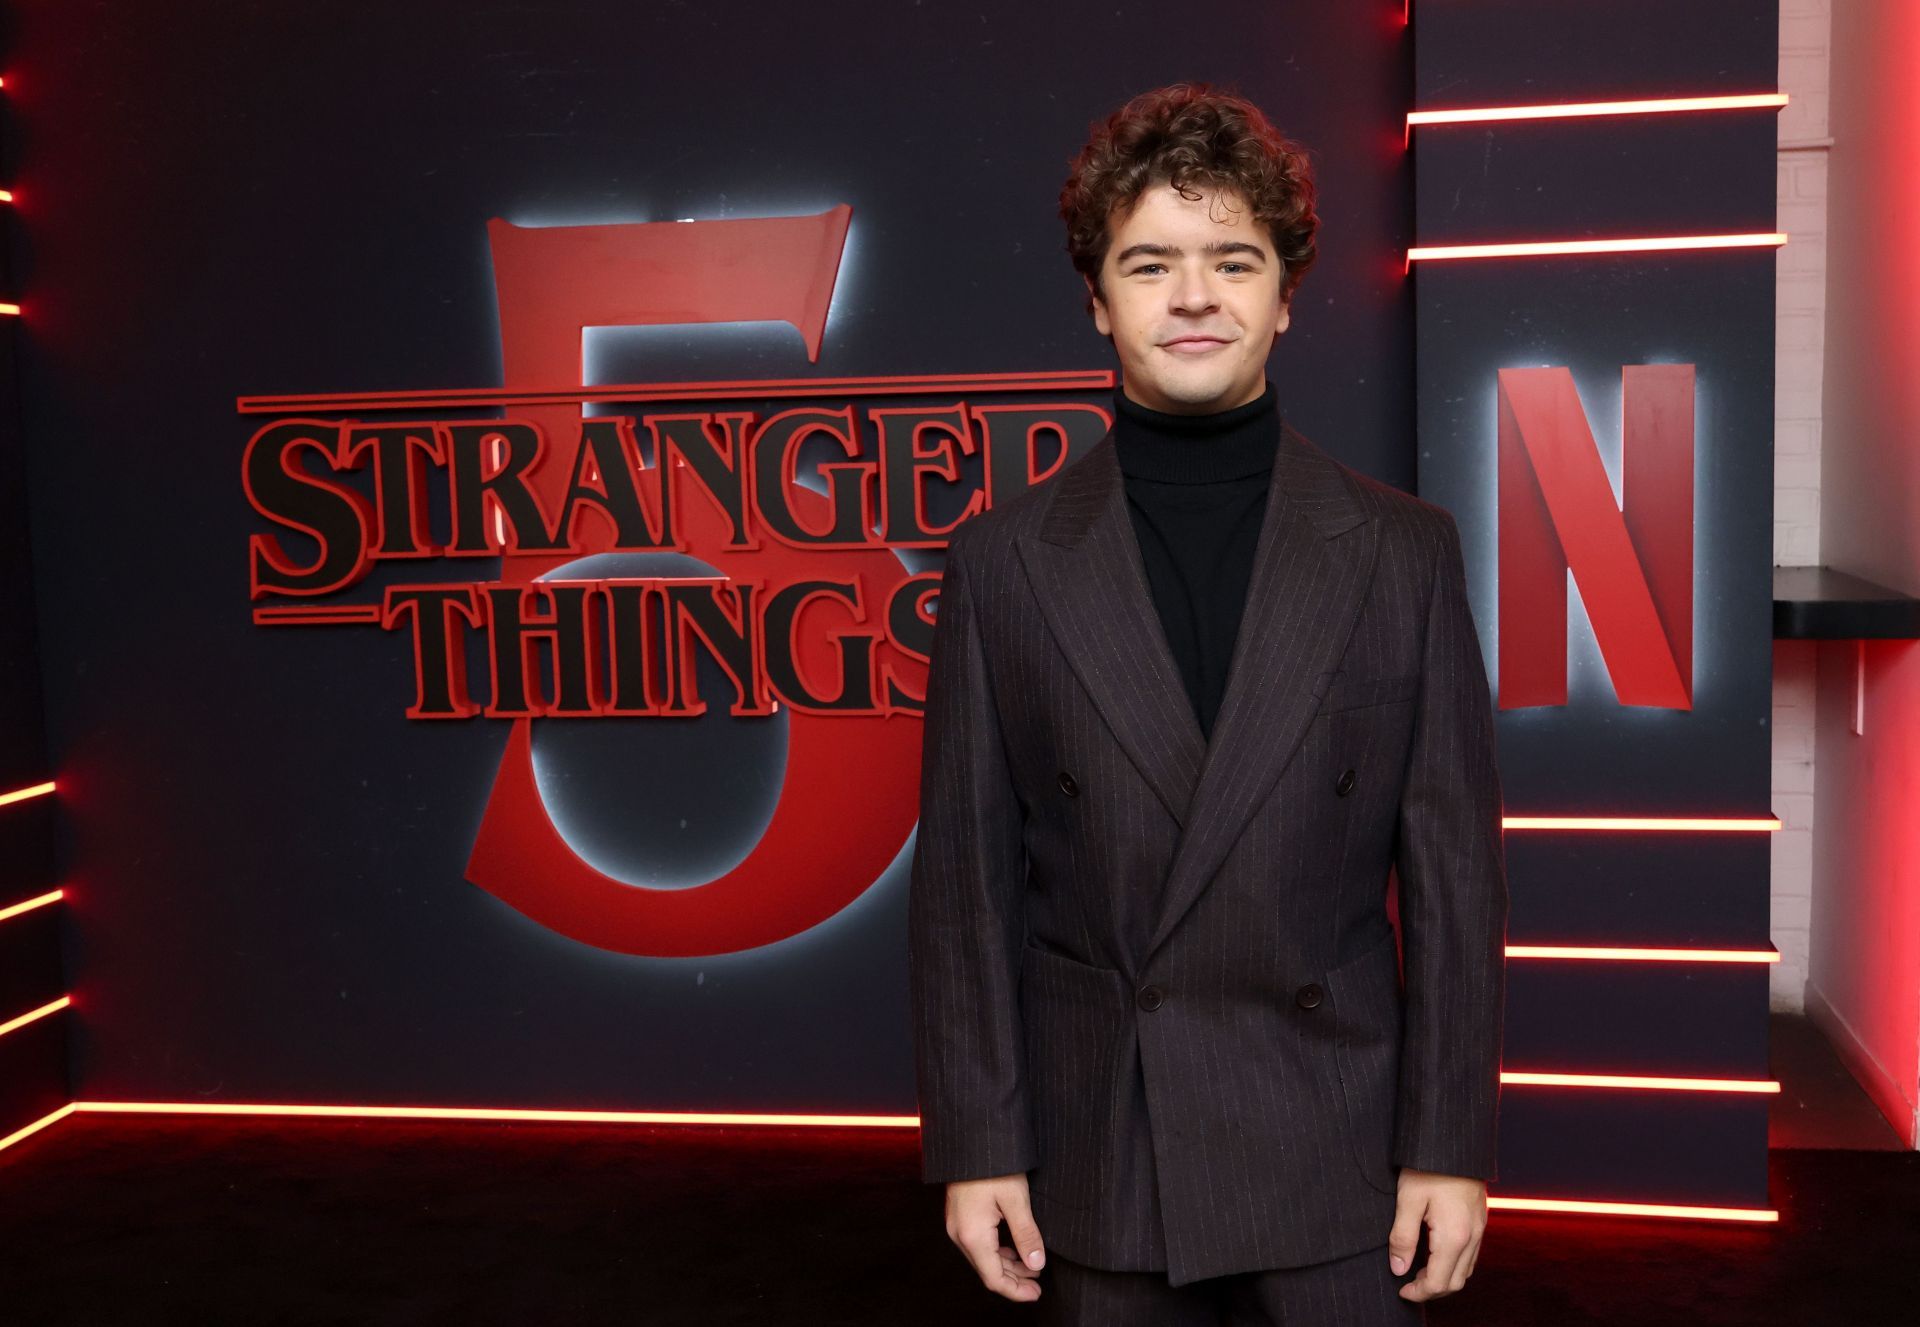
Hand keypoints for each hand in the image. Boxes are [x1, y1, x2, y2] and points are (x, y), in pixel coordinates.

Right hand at [944, 1173, 1046, 1301]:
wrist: (972, 1137)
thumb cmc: (994, 1165)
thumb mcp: (1016, 1200)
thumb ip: (1027, 1235)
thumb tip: (1036, 1264)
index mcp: (972, 1235)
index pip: (994, 1278)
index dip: (1016, 1290)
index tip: (1036, 1294)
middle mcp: (959, 1234)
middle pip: (987, 1270)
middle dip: (1014, 1280)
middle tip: (1039, 1285)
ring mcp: (957, 1225)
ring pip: (983, 1258)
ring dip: (1007, 1266)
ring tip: (1032, 1267)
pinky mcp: (959, 1216)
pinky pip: (978, 1244)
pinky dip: (997, 1252)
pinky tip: (1014, 1249)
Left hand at [1387, 1167, 1486, 1301]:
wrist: (1454, 1140)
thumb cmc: (1427, 1166)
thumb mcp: (1407, 1200)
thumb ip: (1403, 1238)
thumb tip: (1398, 1268)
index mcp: (1454, 1237)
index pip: (1440, 1283)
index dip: (1419, 1293)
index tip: (1401, 1290)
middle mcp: (1472, 1237)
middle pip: (1456, 1282)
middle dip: (1433, 1290)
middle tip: (1408, 1284)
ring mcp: (1480, 1228)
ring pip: (1467, 1269)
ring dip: (1445, 1277)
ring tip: (1420, 1271)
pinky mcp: (1480, 1218)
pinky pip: (1472, 1253)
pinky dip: (1455, 1263)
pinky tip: (1437, 1253)